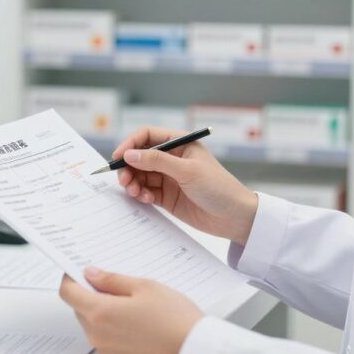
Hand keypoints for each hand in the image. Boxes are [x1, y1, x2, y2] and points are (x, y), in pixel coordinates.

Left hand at [59, 268, 202, 353]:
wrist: (194, 353)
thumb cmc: (174, 318)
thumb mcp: (144, 287)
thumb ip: (111, 280)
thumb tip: (90, 274)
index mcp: (99, 313)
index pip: (68, 293)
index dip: (70, 278)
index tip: (79, 270)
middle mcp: (97, 335)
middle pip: (80, 309)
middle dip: (90, 294)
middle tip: (114, 284)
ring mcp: (106, 351)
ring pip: (92, 324)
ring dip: (102, 312)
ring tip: (132, 304)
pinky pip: (105, 339)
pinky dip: (112, 329)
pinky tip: (136, 322)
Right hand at [114, 126, 257, 244]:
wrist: (234, 217)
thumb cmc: (218, 187)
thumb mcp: (187, 171)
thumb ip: (157, 161)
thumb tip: (129, 154)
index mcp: (180, 143)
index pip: (147, 136)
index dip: (130, 144)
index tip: (118, 157)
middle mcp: (172, 158)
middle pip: (139, 157)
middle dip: (128, 167)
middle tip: (124, 180)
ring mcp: (168, 177)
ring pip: (140, 175)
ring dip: (133, 182)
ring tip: (135, 192)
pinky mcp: (166, 196)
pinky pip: (145, 191)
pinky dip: (141, 195)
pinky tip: (147, 199)